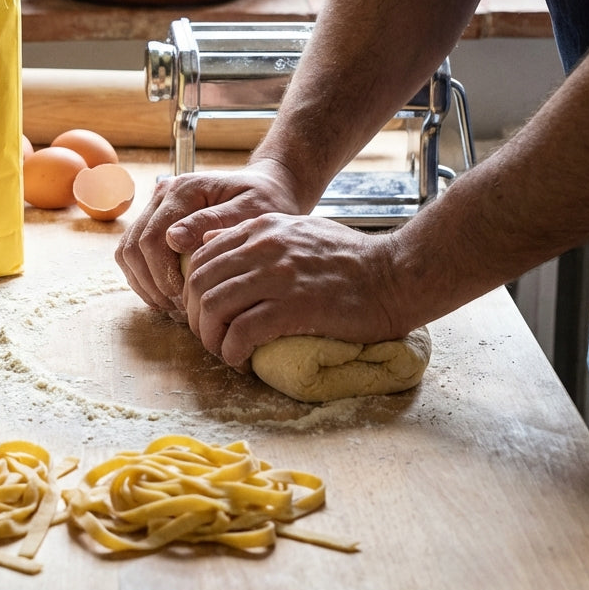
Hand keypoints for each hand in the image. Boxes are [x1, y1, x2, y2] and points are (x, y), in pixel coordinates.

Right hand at [114, 159, 302, 317]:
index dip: (162, 275)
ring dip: (144, 284)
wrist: (266, 188)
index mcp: (183, 190)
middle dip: (152, 284)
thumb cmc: (265, 201)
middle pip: (133, 247)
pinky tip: (166, 296)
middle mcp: (163, 194)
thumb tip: (173, 239)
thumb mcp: (251, 210)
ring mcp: (155, 207)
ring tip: (172, 305)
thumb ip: (212, 222)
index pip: (153, 238)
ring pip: (127, 252)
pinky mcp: (155, 221)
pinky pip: (133, 254)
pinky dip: (143, 278)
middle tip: (178, 308)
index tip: (185, 299)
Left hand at [183, 214, 407, 369]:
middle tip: (209, 338)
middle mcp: (262, 248)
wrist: (395, 274)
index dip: (193, 290)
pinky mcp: (294, 307)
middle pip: (200, 284)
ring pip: (213, 307)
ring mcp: (277, 276)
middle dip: (195, 317)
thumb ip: (253, 235)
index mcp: (261, 229)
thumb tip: (210, 239)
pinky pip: (242, 331)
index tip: (204, 312)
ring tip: (223, 352)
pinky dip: (232, 351)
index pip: (203, 257)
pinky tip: (241, 361)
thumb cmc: (350, 258)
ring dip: (210, 338)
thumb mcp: (296, 230)